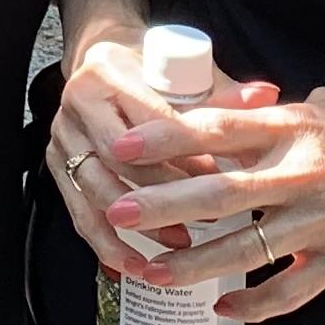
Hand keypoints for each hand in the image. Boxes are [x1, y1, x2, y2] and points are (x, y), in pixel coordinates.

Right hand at [43, 36, 278, 282]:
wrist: (104, 58)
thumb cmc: (153, 70)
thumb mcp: (187, 73)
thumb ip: (225, 93)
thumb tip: (269, 96)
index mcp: (109, 74)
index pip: (147, 122)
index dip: (183, 155)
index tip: (218, 180)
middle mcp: (78, 104)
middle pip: (117, 160)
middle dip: (162, 196)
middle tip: (205, 221)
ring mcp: (62, 136)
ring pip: (94, 191)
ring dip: (136, 227)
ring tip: (177, 247)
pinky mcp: (56, 164)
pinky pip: (78, 212)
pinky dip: (105, 243)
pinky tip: (133, 265)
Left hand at [99, 86, 324, 321]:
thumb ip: (285, 120)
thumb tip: (238, 122)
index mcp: (301, 126)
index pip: (220, 128)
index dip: (167, 137)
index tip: (122, 144)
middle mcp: (307, 174)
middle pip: (220, 192)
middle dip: (162, 205)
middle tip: (115, 214)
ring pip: (246, 250)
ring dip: (195, 264)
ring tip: (152, 272)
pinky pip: (292, 290)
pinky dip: (257, 305)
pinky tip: (226, 310)